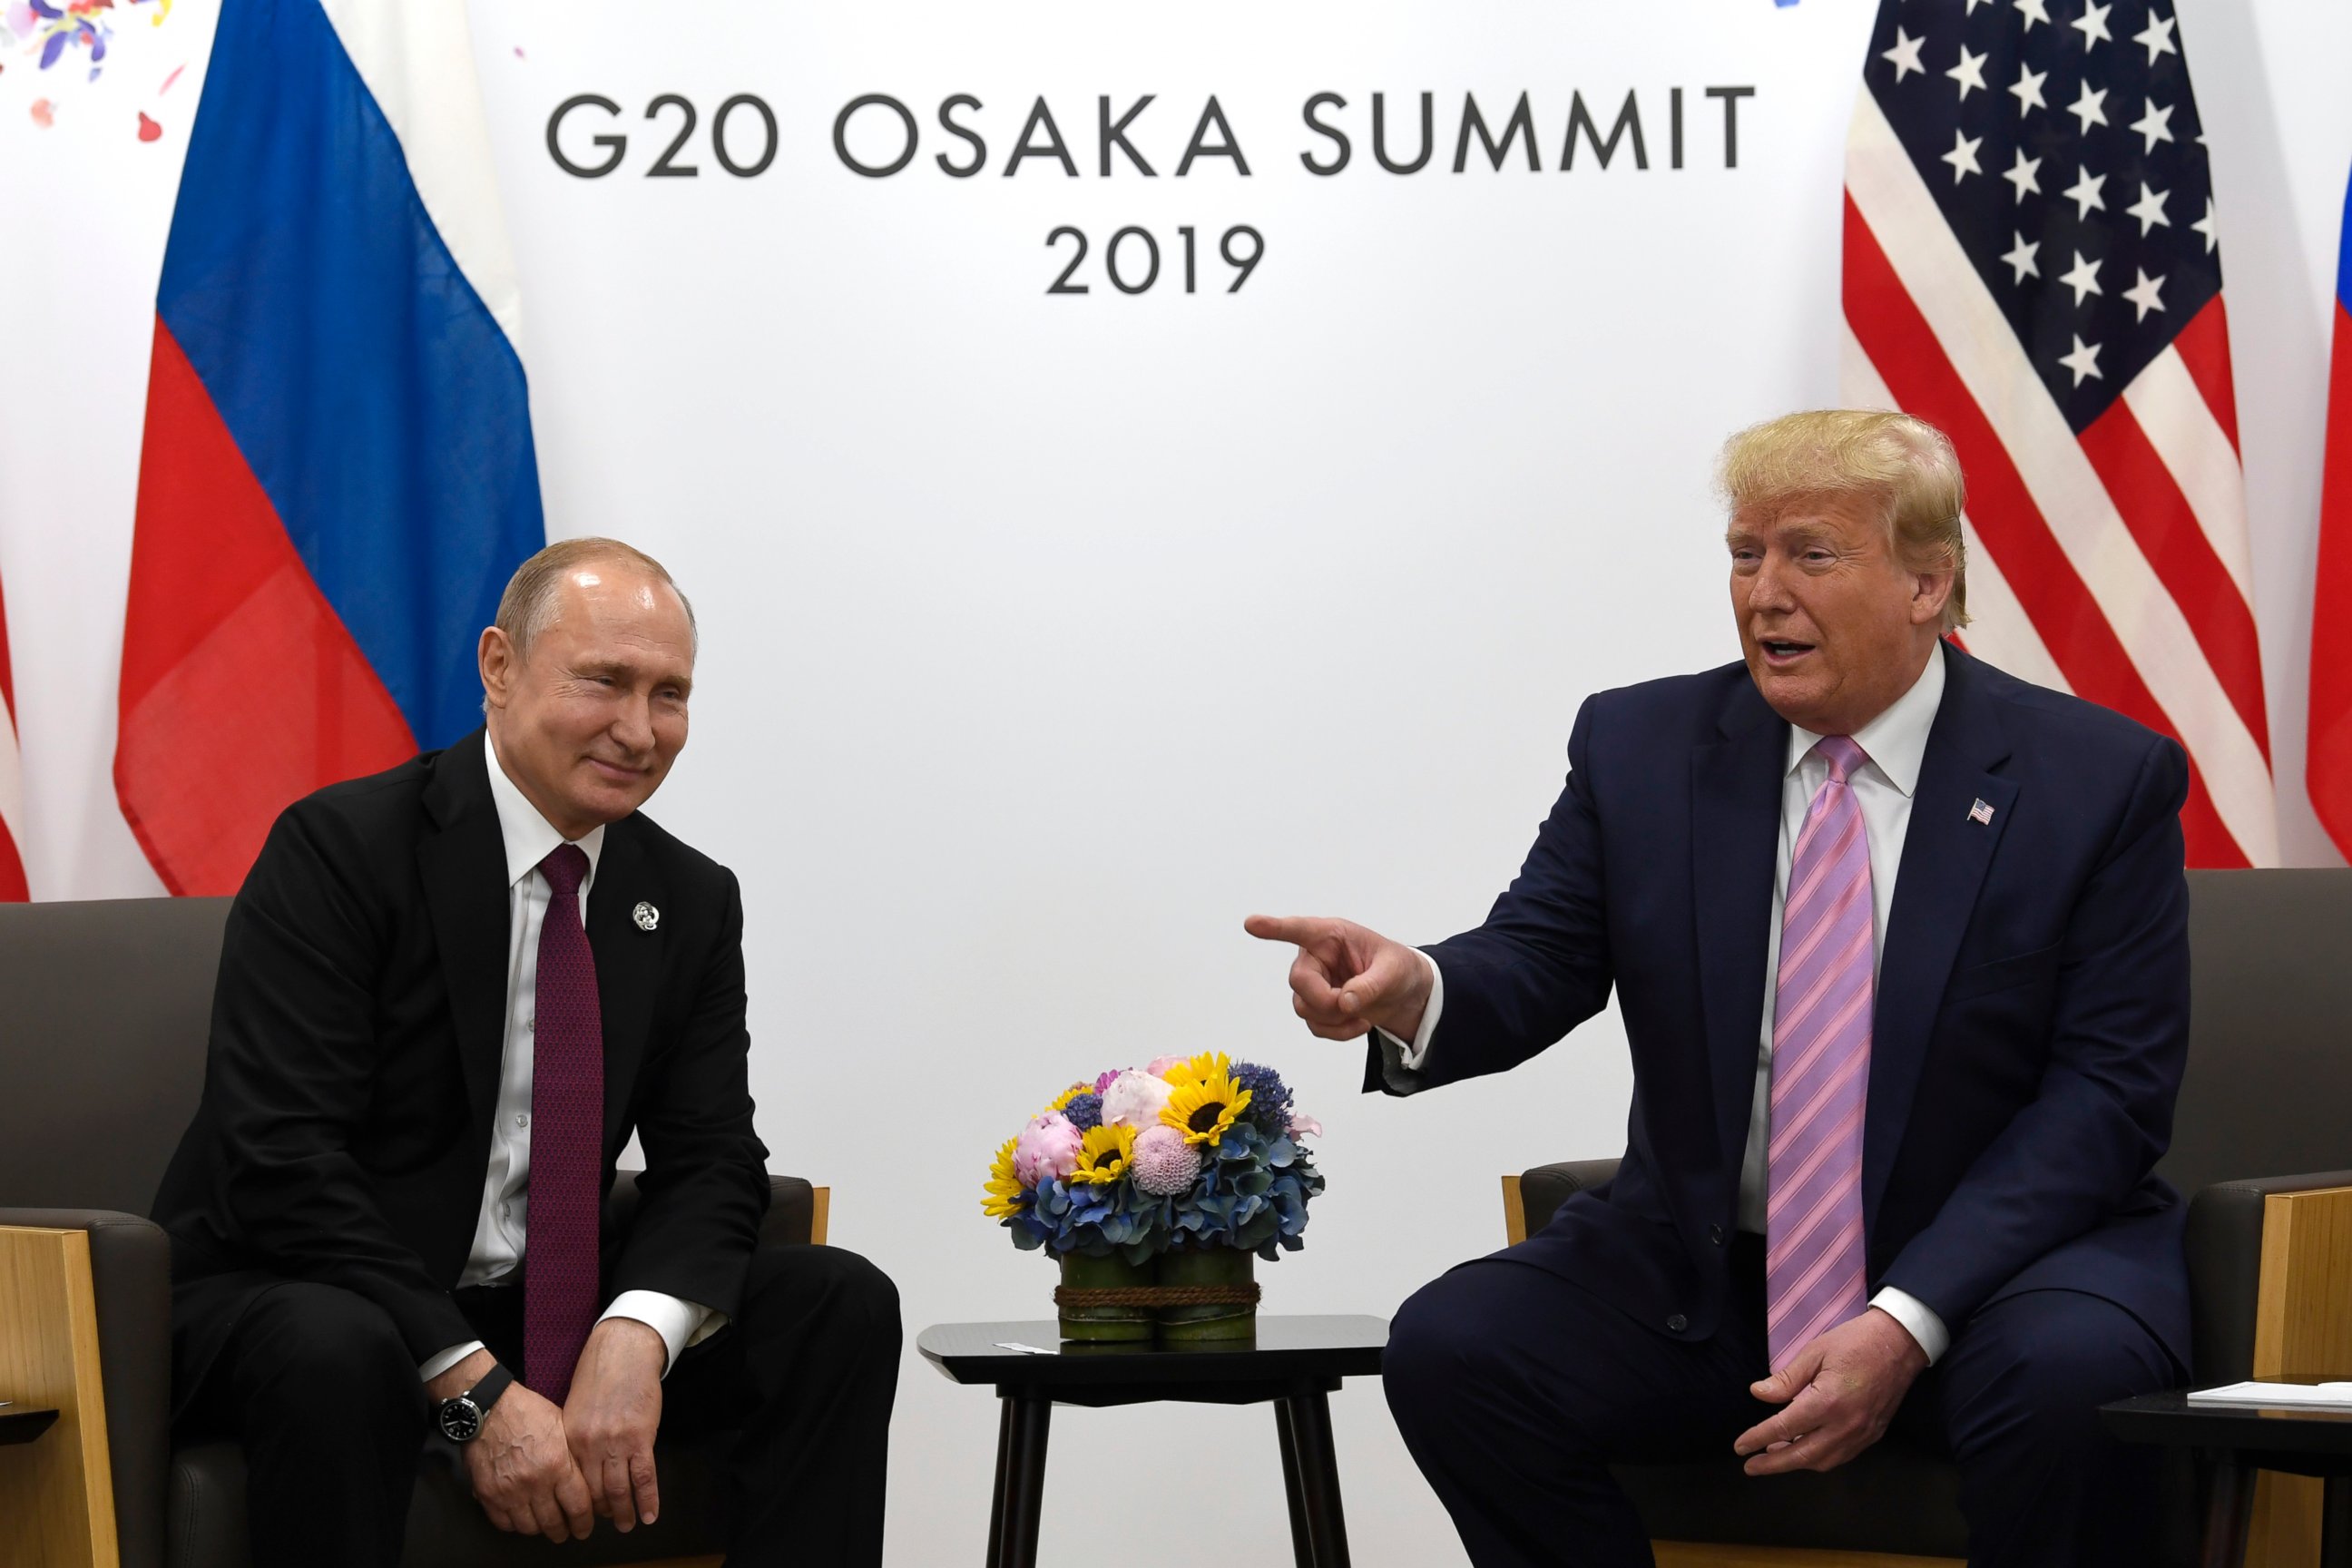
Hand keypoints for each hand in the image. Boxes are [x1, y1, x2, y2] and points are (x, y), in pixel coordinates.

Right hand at [446, 1359, 595, 1540]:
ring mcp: (509, 1491)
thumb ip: (573, 1458)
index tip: (585, 1527)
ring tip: (545, 1524)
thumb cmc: (528, 1411)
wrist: (490, 1407)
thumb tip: (586, 1483)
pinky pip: (504, 1523)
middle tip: (567, 1531)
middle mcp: (535, 1482)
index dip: (584, 1523)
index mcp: (558, 1465)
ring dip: (540, 1529)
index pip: (578, 1508)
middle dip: (563, 1531)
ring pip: (529, 1527)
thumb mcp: (563, 1427)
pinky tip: (522, 1517)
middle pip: (554, 1523)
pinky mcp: (488, 1494)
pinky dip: (514, 1525)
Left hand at [563, 1317, 666, 1530]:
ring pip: (620, 1491)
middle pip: (595, 1492)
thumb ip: (577, 1439)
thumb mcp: (576, 1409)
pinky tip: (650, 1514)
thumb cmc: (600, 1376)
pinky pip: (644, 1478)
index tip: (589, 1512)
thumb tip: (582, 1467)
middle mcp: (590, 1445)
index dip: (583, 1502)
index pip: (575, 1483)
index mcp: (571, 1438)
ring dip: (625, 1513)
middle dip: (603, 1512)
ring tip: (629, 1525)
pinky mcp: (641, 1438)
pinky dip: (648, 1500)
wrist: (624, 1351)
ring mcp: (616, 1443)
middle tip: (611, 1523)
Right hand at [1244, 915, 1433, 1041]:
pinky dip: (1339, 1031)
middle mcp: (1316, 957)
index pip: (1299, 930)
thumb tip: (1345, 1003)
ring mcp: (1313, 983)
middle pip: (1299, 981)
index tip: (1251, 924)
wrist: (1405, 993)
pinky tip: (1359, 1022)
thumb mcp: (1394, 971)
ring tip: (1363, 1014)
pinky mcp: (1316, 1005)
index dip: (1274, 928)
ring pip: (1304, 1007)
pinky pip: (1315, 1025)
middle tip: (1354, 1007)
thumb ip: (1371, 985)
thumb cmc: (1398, 968)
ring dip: (1335, 1019)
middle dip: (1325, 1000)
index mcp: (1332, 936)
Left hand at [1733, 1308, 1926, 1475]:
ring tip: (1773, 1455)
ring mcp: (1862, 1434)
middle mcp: (1845, 1425)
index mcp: (1827, 1402)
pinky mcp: (1873, 1435)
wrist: (1901, 1343)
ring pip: (1823, 1462)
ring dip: (1796, 1463)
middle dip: (1773, 1464)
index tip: (1740, 1446)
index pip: (1784, 1428)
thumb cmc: (1855, 1341)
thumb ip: (1786, 1379)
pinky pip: (1841, 1456)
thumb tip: (1758, 1394)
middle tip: (1750, 1466)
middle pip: (1803, 1455)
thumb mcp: (1814, 1352)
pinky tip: (1804, 1450)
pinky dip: (1819, 1459)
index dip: (1758, 1438)